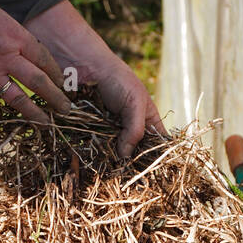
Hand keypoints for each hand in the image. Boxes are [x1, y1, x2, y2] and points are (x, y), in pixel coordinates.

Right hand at [0, 0, 71, 124]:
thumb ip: (5, 24)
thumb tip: (9, 31)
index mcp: (15, 36)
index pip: (44, 58)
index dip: (56, 73)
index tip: (63, 83)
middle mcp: (7, 58)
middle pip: (38, 83)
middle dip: (56, 99)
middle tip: (66, 110)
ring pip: (18, 100)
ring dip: (34, 114)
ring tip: (45, 124)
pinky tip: (2, 122)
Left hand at [24, 0, 166, 158]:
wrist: (85, 66)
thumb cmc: (117, 78)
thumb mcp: (135, 102)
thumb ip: (135, 129)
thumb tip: (126, 157)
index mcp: (147, 119)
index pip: (157, 143)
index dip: (156, 156)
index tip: (151, 171)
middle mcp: (130, 127)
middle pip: (135, 153)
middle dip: (131, 163)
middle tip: (127, 176)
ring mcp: (111, 131)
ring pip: (115, 154)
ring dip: (112, 162)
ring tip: (111, 172)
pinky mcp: (93, 132)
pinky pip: (96, 148)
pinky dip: (95, 155)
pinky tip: (95, 162)